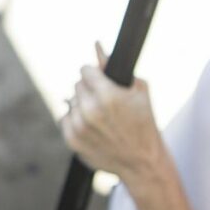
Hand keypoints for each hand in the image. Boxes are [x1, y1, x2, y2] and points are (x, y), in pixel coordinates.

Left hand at [60, 43, 166, 183]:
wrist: (142, 162)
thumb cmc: (144, 124)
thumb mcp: (138, 91)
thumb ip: (113, 68)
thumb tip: (97, 46)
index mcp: (107, 95)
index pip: (85, 70)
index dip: (94, 74)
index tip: (100, 79)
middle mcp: (90, 111)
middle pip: (77, 85)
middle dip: (90, 89)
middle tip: (103, 99)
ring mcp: (79, 127)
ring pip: (71, 101)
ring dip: (82, 104)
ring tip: (99, 115)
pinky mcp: (72, 140)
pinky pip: (65, 118)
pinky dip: (75, 119)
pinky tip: (91, 125)